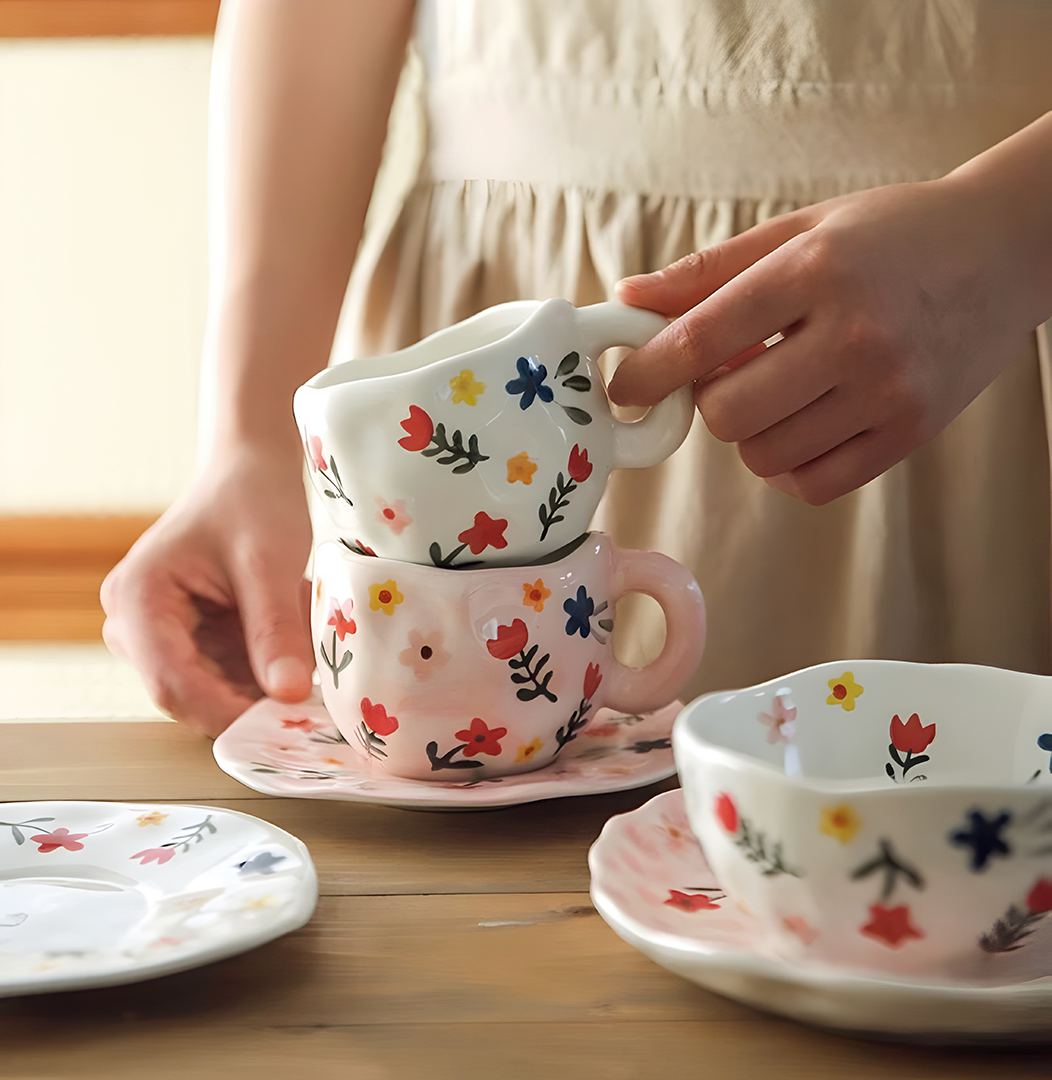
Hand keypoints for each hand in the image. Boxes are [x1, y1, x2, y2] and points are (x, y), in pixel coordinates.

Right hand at [100, 445, 313, 735]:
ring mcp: (160, 635)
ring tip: (308, 664)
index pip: (170, 683)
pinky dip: (263, 672)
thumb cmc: (252, 500)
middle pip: (188, 693)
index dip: (224, 712)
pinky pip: (225, 674)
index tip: (280, 724)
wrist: (251, 470)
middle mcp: (135, 624)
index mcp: (138, 599)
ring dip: (260, 688)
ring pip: (211, 689)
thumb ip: (276, 629)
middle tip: (307, 705)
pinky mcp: (190, 638)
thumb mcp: (269, 564)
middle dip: (247, 702)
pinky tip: (296, 653)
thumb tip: (288, 695)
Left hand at [608, 175, 1042, 504]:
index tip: (626, 387)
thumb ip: (709, 271)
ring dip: (751, 432)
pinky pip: (813, 484)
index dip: (647, 372)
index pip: (701, 338)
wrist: (1008, 249)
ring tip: (780, 390)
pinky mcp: (911, 433)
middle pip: (727, 413)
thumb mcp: (800, 228)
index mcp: (816, 270)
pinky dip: (790, 465)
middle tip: (729, 375)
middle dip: (710, 401)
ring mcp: (889, 391)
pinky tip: (803, 425)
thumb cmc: (893, 235)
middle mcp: (855, 335)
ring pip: (764, 455)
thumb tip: (628, 301)